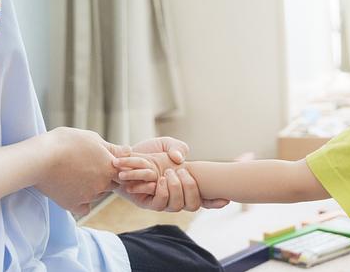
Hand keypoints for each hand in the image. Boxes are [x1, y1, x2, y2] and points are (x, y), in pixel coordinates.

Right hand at [35, 127, 128, 214]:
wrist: (40, 158)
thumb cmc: (65, 143)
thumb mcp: (92, 138)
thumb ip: (111, 148)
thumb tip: (128, 150)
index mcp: (109, 167)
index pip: (123, 172)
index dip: (114, 166)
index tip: (101, 160)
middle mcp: (103, 184)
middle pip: (111, 184)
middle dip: (103, 178)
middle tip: (86, 167)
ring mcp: (89, 196)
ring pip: (97, 195)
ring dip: (92, 189)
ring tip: (74, 174)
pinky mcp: (73, 205)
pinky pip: (84, 208)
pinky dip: (81, 202)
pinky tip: (72, 191)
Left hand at [113, 136, 229, 210]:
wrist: (122, 158)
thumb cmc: (147, 152)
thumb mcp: (166, 144)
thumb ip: (178, 147)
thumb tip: (181, 160)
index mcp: (185, 184)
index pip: (204, 197)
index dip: (216, 201)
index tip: (227, 200)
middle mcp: (175, 196)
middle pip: (193, 204)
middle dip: (190, 187)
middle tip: (181, 171)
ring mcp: (162, 201)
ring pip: (176, 205)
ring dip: (174, 189)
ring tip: (166, 173)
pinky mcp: (147, 203)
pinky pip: (158, 203)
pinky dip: (159, 191)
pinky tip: (156, 179)